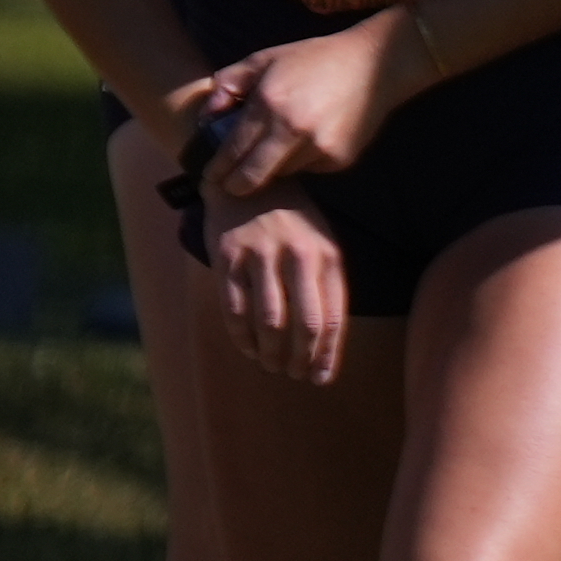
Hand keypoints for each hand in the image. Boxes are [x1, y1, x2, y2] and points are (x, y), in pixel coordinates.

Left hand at [182, 19, 408, 201]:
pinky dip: (302, 160)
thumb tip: (207, 117)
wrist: (377, 65)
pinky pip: (308, 168)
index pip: (231, 151)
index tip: (210, 178)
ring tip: (276, 150)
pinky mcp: (339, 158)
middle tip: (230, 185)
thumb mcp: (265, 59)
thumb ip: (229, 83)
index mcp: (269, 103)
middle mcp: (292, 129)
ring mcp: (318, 147)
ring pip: (280, 173)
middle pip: (251, 178)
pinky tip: (310, 139)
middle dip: (236, 185)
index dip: (216, 170)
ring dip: (273, 167)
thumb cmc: (316, 58)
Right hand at [210, 186, 348, 384]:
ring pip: (269, 321)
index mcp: (328, 256)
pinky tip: (247, 348)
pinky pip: (234, 308)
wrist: (250, 182)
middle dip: (300, 359)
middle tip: (293, 375)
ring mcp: (260, 256)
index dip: (327, 354)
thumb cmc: (293, 222)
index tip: (321, 379)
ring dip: (270, 353)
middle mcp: (297, 256)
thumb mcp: (322, 245)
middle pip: (304, 324)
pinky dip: (241, 336)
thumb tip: (326, 345)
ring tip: (270, 365)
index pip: (333, 317)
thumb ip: (326, 288)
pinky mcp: (227, 257)